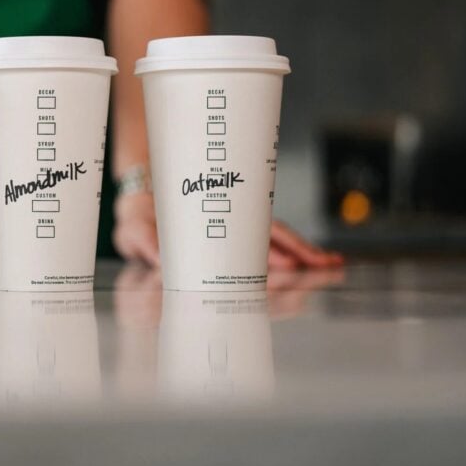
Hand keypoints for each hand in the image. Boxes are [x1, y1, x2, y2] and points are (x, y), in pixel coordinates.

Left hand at [112, 191, 345, 269]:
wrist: (142, 198)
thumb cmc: (139, 214)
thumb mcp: (133, 225)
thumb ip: (143, 239)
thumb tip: (157, 259)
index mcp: (205, 218)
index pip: (241, 233)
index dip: (265, 248)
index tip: (286, 264)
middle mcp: (227, 223)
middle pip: (270, 236)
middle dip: (299, 253)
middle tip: (326, 267)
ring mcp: (236, 231)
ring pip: (277, 242)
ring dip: (305, 255)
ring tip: (332, 266)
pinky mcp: (237, 241)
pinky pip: (272, 247)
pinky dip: (298, 255)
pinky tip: (321, 263)